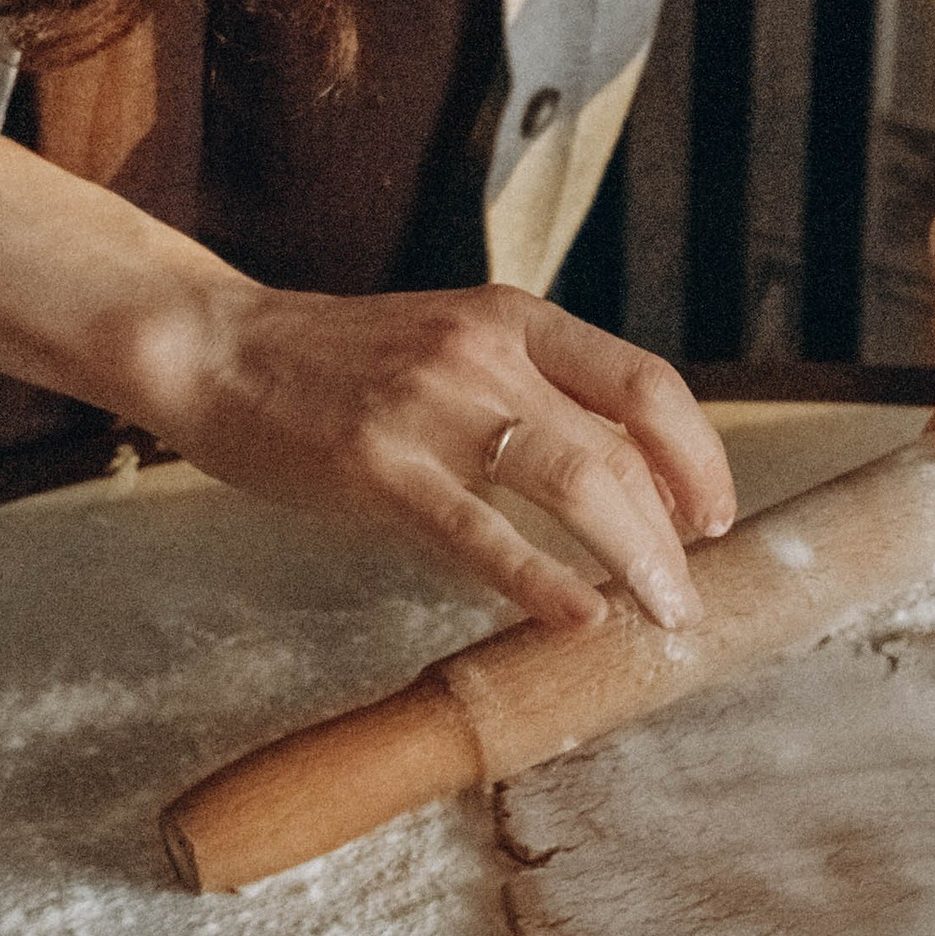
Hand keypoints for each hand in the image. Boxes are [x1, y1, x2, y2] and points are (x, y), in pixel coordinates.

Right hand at [136, 278, 737, 633]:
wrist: (219, 349)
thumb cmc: (338, 364)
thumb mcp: (453, 349)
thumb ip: (532, 396)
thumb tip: (626, 482)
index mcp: (514, 319)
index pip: (644, 381)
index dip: (696, 455)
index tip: (715, 517)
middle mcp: (487, 352)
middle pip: (620, 442)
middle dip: (674, 528)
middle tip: (691, 592)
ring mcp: (434, 407)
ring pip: (575, 481)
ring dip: (634, 556)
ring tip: (661, 612)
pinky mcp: (380, 466)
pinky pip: (480, 534)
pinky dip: (540, 580)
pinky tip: (578, 616)